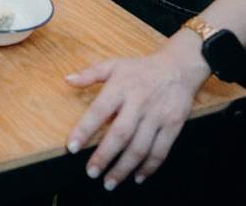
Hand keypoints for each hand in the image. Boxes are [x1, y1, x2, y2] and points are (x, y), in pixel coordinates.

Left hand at [64, 33, 210, 189]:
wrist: (179, 68)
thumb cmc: (141, 69)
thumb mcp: (114, 64)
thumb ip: (90, 73)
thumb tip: (67, 80)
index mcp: (120, 87)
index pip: (99, 110)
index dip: (84, 129)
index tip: (72, 147)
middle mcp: (138, 103)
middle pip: (120, 134)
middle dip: (105, 156)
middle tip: (91, 172)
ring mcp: (157, 115)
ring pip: (140, 147)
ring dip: (124, 167)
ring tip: (110, 181)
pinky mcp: (173, 125)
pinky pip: (161, 150)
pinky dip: (149, 166)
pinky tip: (138, 176)